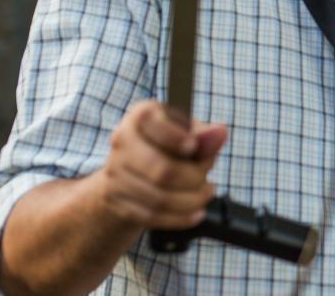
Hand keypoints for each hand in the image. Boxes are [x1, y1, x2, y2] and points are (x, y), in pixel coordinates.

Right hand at [93, 100, 227, 229]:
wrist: (135, 169)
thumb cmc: (169, 145)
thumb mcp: (189, 133)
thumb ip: (204, 136)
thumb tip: (220, 132)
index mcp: (140, 116)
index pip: (153, 125)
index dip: (176, 139)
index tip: (192, 146)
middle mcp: (121, 141)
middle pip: (161, 170)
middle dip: (193, 179)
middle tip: (207, 181)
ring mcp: (115, 172)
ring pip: (158, 198)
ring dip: (190, 201)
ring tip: (204, 195)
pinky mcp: (116, 200)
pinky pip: (151, 216)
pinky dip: (180, 218)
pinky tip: (196, 213)